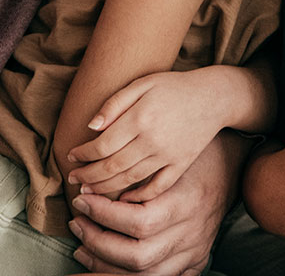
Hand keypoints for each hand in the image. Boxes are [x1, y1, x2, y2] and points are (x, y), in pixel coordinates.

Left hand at [69, 68, 229, 201]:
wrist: (213, 97)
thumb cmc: (173, 87)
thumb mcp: (142, 84)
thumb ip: (114, 104)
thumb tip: (91, 126)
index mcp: (140, 117)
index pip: (102, 144)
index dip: (83, 154)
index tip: (71, 156)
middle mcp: (152, 140)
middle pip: (112, 166)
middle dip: (88, 175)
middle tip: (73, 179)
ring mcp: (168, 155)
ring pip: (129, 179)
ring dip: (105, 188)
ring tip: (88, 191)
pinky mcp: (180, 165)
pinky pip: (157, 187)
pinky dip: (138, 196)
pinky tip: (123, 199)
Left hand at [69, 131, 241, 274]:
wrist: (232, 168)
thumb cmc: (193, 154)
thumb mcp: (168, 153)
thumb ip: (134, 166)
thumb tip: (89, 174)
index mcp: (186, 202)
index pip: (138, 221)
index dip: (103, 214)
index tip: (81, 199)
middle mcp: (192, 232)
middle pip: (137, 255)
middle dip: (99, 242)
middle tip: (77, 222)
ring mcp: (194, 251)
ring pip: (144, 274)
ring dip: (105, 264)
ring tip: (82, 246)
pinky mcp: (194, 262)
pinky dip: (126, 275)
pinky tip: (103, 263)